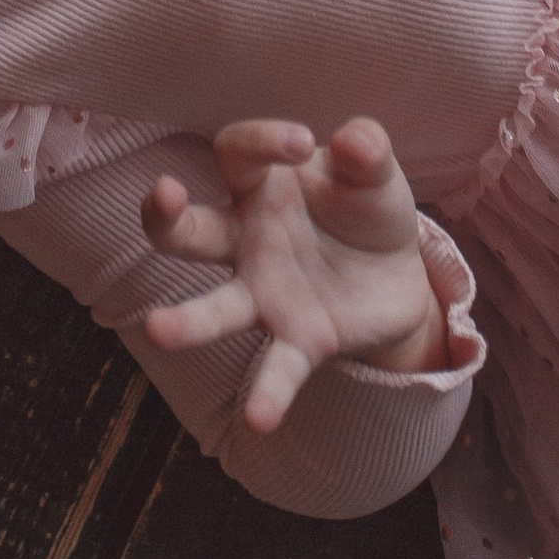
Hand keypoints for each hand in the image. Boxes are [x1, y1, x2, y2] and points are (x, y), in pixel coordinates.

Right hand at [141, 117, 441, 432]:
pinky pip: (276, 369)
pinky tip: (259, 419)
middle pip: (190, 230)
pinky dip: (267, 395)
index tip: (303, 143)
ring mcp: (264, 296)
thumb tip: (355, 140)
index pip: (237, 153)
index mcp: (261, 187)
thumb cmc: (368, 207)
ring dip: (186, 321)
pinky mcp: (298, 342)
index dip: (263, 141)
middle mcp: (247, 242)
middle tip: (164, 195)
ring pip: (215, 309)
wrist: (401, 276)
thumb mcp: (376, 172)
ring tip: (157, 330)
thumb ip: (368, 150)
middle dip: (166, 216)